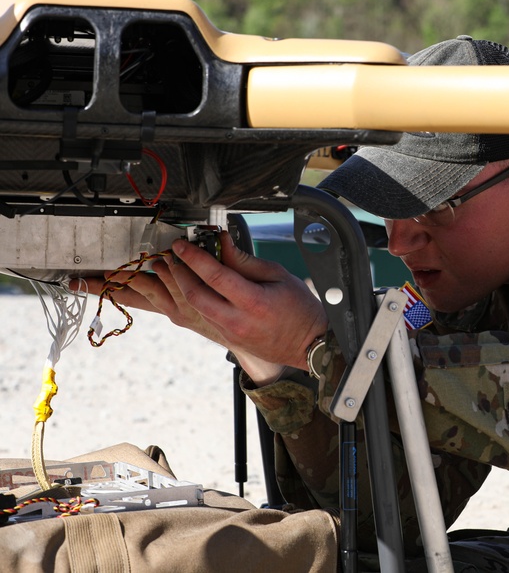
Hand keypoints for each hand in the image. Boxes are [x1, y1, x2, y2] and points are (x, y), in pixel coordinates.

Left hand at [75, 231, 327, 384]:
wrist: (304, 345)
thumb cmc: (297, 309)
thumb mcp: (278, 276)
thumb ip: (244, 259)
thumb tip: (218, 240)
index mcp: (250, 303)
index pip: (213, 277)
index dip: (193, 258)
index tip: (179, 244)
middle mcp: (229, 320)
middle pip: (186, 293)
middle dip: (166, 271)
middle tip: (153, 253)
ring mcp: (218, 329)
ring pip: (173, 306)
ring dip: (148, 287)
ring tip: (127, 272)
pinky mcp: (211, 332)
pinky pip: (176, 314)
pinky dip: (155, 300)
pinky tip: (137, 288)